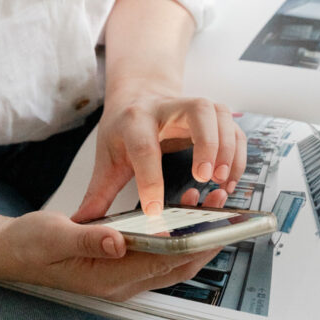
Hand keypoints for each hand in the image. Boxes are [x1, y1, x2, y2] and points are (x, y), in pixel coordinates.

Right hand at [0, 209, 220, 301]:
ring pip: (169, 262)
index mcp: (107, 278)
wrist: (9, 251)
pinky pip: (156, 255)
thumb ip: (88, 238)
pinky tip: (179, 213)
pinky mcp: (118, 265)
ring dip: (191, 238)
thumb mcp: (55, 235)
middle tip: (223, 212)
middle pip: (175, 267)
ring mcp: (120, 276)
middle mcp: (119, 283)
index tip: (216, 228)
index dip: (193, 248)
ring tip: (207, 206)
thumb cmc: (29, 245)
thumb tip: (118, 240)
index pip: (162, 266)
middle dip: (203, 242)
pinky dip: (174, 237)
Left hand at [71, 91, 246, 221]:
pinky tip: (230, 178)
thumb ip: (98, 193)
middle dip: (205, 143)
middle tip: (204, 178)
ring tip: (221, 181)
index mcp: (135, 119)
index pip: (143, 146)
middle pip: (196, 111)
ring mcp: (193, 107)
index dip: (150, 179)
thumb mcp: (107, 158)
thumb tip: (80, 223)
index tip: (155, 211)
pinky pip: (234, 127)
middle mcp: (168, 107)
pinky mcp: (212, 115)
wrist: (139, 95)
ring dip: (227, 148)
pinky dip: (238, 152)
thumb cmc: (124, 128)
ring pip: (220, 114)